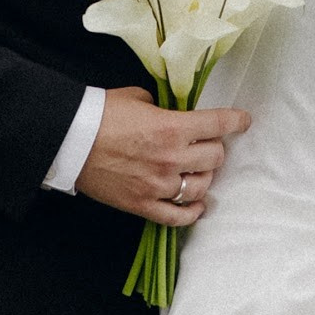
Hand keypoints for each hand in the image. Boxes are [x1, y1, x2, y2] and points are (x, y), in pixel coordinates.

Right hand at [75, 86, 250, 226]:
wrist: (70, 141)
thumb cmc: (102, 113)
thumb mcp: (138, 98)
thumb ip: (162, 107)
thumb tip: (171, 114)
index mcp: (171, 127)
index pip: (218, 125)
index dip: (236, 121)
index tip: (244, 121)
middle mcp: (171, 158)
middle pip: (214, 157)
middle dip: (215, 148)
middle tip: (208, 144)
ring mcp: (158, 185)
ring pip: (201, 186)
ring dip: (204, 176)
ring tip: (199, 170)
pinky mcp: (143, 205)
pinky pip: (178, 216)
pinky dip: (192, 212)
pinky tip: (197, 205)